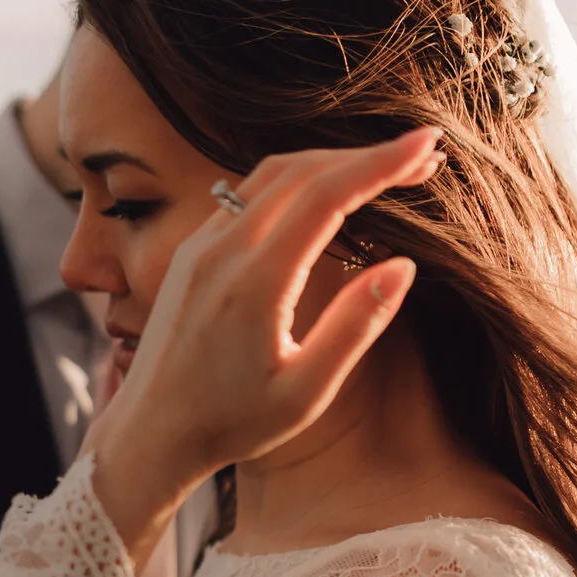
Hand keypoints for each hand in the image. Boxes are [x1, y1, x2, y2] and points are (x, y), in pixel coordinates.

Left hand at [85, 127, 439, 564]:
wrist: (147, 434)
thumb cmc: (230, 424)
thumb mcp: (305, 392)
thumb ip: (355, 326)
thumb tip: (403, 265)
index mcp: (252, 281)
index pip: (326, 195)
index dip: (381, 163)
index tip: (429, 143)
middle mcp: (219, 249)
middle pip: (301, 170)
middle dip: (365, 155)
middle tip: (424, 155)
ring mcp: (199, 245)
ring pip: (271, 175)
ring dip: (331, 162)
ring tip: (387, 167)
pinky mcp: (191, 251)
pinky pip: (248, 194)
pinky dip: (298, 181)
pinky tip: (330, 194)